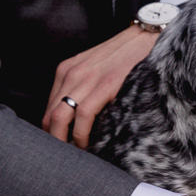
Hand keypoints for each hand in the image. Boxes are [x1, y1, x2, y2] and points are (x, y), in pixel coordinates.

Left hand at [43, 26, 158, 147]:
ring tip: (74, 154)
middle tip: (61, 157)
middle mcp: (72, 72)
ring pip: (61, 116)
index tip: (57, 146)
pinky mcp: (105, 83)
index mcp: (67, 70)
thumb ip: (81, 88)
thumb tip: (74, 119)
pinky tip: (87, 143)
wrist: (147, 38)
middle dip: (52, 139)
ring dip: (64, 140)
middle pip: (50, 114)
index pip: (48, 107)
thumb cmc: (123, 57)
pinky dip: (81, 133)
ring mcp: (88, 77)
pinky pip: (83, 114)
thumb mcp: (94, 68)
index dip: (50, 130)